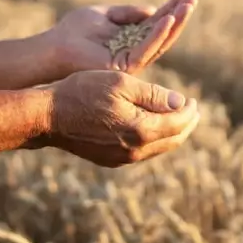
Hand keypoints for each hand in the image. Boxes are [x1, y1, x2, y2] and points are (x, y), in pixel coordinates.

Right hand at [38, 70, 199, 167]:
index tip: (193, 100)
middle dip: (186, 124)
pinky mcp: (111, 159)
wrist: (49, 116)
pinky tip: (152, 127)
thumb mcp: (121, 83)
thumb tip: (181, 103)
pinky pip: (142, 152)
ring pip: (159, 148)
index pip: (178, 123)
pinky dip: (154, 139)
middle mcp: (135, 150)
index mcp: (141, 130)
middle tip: (192, 110)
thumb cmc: (83, 91)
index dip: (190, 111)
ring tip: (176, 118)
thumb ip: (154, 94)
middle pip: (173, 140)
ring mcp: (122, 158)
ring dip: (171, 133)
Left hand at [51, 0, 197, 74]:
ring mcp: (130, 61)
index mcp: (129, 40)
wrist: (54, 47)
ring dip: (174, 24)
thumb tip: (152, 9)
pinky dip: (158, 34)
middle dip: (178, 17)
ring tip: (187, 6)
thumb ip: (127, 12)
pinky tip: (168, 19)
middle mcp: (133, 52)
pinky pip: (146, 49)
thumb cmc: (74, 31)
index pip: (155, 24)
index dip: (170, 10)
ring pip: (159, 42)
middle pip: (162, 34)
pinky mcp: (124, 66)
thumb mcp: (105, 14)